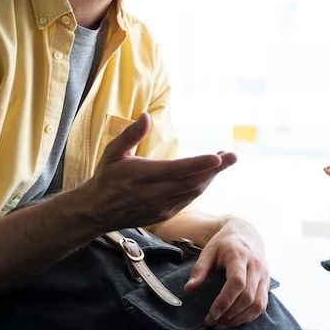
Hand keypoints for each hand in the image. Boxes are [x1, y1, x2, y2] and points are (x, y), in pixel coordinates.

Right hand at [75, 113, 236, 230]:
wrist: (96, 212)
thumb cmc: (106, 178)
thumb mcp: (113, 152)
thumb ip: (131, 135)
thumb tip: (146, 115)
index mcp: (143, 176)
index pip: (177, 169)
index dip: (200, 164)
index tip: (218, 157)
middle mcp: (155, 193)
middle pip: (192, 181)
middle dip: (216, 169)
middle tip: (233, 156)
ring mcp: (162, 206)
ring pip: (193, 192)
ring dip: (211, 177)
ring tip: (225, 161)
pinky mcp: (165, 214)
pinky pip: (188, 199)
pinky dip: (201, 187)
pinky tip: (208, 175)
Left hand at [184, 218, 269, 329]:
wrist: (246, 232)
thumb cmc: (225, 243)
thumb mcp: (208, 250)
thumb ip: (199, 269)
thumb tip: (188, 289)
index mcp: (239, 256)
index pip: (237, 282)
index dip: (224, 301)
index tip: (211, 315)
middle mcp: (255, 266)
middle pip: (248, 296)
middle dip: (230, 314)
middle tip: (212, 322)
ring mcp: (264, 275)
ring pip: (258, 304)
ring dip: (240, 319)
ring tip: (222, 324)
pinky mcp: (267, 282)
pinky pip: (262, 305)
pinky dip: (249, 316)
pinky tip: (235, 320)